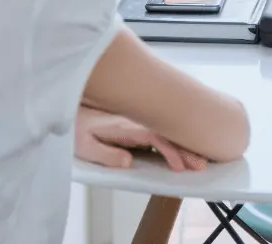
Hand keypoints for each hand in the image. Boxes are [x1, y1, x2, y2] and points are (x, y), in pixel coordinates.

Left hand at [74, 105, 207, 171]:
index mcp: (124, 126)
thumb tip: (129, 162)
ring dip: (184, 145)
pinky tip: (187, 148)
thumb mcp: (84, 145)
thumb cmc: (76, 129)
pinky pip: (161, 131)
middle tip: (201, 165)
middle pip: (167, 133)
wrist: (69, 106)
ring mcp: (137, 121)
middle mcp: (135, 121)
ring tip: (200, 160)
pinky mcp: (136, 125)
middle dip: (186, 149)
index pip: (154, 137)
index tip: (181, 167)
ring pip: (167, 131)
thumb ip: (106, 154)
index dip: (170, 151)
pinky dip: (176, 140)